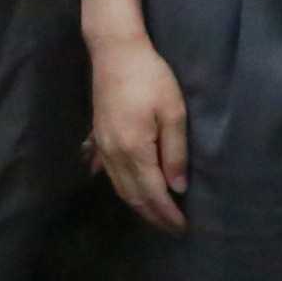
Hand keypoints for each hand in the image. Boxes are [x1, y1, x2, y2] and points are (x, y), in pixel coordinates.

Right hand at [88, 26, 190, 231]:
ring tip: (155, 215)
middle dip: (153, 215)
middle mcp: (114, 154)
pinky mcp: (98, 136)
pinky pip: (109, 172)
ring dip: (138, 204)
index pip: (153, 193)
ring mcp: (102, 146)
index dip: (168, 213)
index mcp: (134, 150)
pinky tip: (127, 191)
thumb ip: (175, 152)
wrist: (115, 51)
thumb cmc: (150, 77)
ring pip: (119, 187)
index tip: (182, 228)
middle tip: (172, 228)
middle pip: (133, 195)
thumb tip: (177, 188)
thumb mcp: (173, 112)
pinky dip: (121, 187)